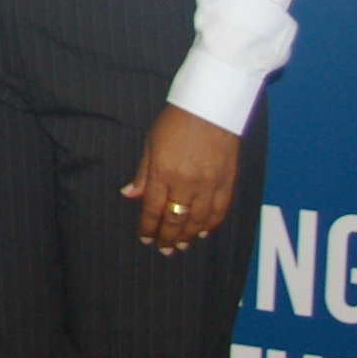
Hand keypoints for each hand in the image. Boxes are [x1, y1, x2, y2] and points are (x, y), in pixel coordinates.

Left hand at [122, 103, 239, 254]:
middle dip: (167, 237)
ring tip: (181, 245)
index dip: (148, 227)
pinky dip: (211, 225)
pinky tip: (203, 232)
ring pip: (198, 220)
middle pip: (175, 219)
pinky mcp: (227, 181)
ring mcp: (208, 183)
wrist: (209, 108)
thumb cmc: (175, 122)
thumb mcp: (150, 143)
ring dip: (188, 236)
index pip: (153, 209)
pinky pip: (219, 211)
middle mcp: (185, 182)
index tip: (145, 238)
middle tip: (164, 249)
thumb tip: (130, 195)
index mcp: (162, 172)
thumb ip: (142, 173)